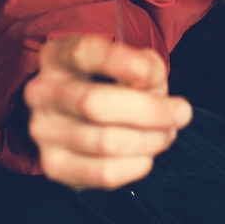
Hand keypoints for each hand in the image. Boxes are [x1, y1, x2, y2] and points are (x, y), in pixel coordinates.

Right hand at [24, 34, 192, 189]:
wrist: (78, 111)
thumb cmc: (109, 79)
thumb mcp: (125, 59)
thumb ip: (144, 65)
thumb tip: (153, 89)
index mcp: (57, 54)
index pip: (87, 53)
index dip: (123, 63)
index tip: (157, 77)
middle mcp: (42, 91)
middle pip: (96, 103)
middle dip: (149, 111)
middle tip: (182, 113)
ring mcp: (43, 131)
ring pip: (104, 142)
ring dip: (149, 140)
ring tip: (168, 133)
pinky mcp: (54, 165)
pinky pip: (102, 173)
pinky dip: (135, 166)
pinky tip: (147, 154)